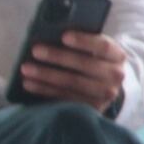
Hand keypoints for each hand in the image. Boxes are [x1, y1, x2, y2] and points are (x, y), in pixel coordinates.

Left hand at [14, 25, 129, 112]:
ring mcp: (105, 94)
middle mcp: (116, 75)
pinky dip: (45, 90)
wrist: (105, 86)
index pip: (103, 46)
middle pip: (85, 65)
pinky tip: (30, 84)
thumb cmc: (93, 60)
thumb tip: (52, 35)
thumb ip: (81, 43)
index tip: (64, 36)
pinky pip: (65, 98)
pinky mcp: (92, 108)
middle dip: (58, 57)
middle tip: (36, 50)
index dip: (84, 41)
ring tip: (26, 68)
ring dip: (46, 75)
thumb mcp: (94, 49)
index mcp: (117, 55)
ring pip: (72, 83)